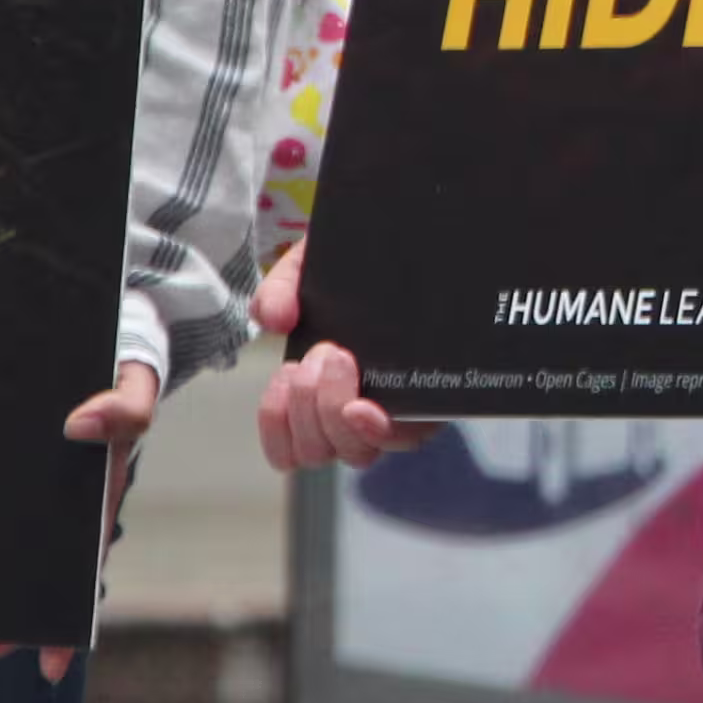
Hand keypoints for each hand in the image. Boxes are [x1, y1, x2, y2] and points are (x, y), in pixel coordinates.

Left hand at [0, 360, 158, 682]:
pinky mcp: (11, 478)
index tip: (51, 662)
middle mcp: (67, 509)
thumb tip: (78, 426)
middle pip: (39, 578)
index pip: (80, 571)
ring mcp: (38, 497)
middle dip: (11, 624)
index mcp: (98, 500)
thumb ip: (123, 407)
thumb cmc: (124, 372)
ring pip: (11, 557)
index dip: (67, 620)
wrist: (109, 346)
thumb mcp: (136, 384)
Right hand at [246, 248, 438, 474]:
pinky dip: (372, 430)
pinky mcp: (431, 410)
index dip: (276, 428)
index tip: (285, 378)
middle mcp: (354, 411)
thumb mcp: (313, 266)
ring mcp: (393, 414)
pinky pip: (401, 440)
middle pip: (318, 452)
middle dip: (306, 405)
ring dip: (331, 410)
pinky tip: (365, 407)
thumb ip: (283, 288)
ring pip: (353, 453)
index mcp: (320, 387)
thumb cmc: (360, 270)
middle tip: (320, 353)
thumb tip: (271, 319)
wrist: (419, 249)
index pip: (287, 447)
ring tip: (337, 357)